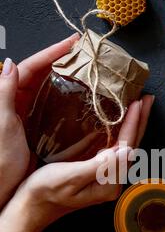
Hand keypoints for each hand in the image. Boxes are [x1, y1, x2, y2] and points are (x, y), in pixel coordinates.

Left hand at [0, 33, 79, 208]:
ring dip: (68, 79)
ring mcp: (30, 115)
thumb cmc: (0, 160)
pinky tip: (82, 99)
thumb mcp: (2, 124)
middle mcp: (19, 102)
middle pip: (43, 74)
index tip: (72, 43)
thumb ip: (3, 93)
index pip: (32, 66)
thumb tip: (10, 64)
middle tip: (85, 54)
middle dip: (63, 61)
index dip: (52, 52)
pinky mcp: (39, 129)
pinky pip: (55, 109)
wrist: (2, 188)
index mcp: (8, 96)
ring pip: (51, 90)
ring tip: (89, 72)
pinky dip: (68, 101)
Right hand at [11, 95, 153, 231]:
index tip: (138, 103)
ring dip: (134, 126)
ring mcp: (106, 178)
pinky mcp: (99, 173)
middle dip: (141, 122)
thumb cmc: (45, 192)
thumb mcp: (71, 178)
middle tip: (148, 99)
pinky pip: (115, 149)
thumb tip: (127, 151)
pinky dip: (122, 132)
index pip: (127, 148)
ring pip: (126, 147)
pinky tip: (123, 122)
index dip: (133, 124)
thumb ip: (99, 166)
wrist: (31, 207)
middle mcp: (112, 182)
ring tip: (140, 106)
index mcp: (108, 184)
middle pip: (132, 147)